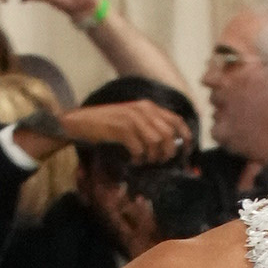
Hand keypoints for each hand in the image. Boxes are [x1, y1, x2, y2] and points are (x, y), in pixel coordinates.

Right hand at [58, 97, 186, 166]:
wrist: (81, 123)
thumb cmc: (107, 126)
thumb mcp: (132, 121)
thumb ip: (150, 127)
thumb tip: (170, 146)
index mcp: (148, 106)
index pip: (177, 120)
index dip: (186, 137)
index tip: (185, 152)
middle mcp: (143, 109)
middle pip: (169, 135)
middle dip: (168, 153)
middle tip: (158, 161)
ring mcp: (132, 118)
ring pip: (157, 143)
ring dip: (153, 157)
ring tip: (144, 160)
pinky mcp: (122, 129)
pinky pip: (140, 149)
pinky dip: (139, 159)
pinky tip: (133, 160)